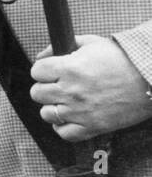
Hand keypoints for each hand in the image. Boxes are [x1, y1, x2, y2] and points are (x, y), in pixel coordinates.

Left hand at [31, 35, 151, 141]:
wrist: (150, 78)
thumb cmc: (123, 59)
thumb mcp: (92, 43)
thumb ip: (62, 46)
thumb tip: (42, 56)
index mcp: (70, 68)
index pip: (36, 72)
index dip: (43, 70)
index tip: (50, 71)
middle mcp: (72, 91)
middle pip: (37, 93)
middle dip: (45, 87)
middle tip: (58, 85)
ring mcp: (81, 111)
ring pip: (47, 114)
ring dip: (53, 107)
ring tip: (65, 101)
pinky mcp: (93, 127)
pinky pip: (64, 133)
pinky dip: (63, 127)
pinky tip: (70, 117)